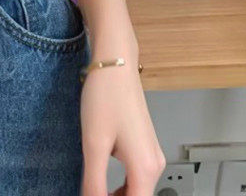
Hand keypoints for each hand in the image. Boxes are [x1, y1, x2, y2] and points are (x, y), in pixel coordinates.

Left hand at [80, 63, 165, 195]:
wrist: (115, 63)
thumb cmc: (106, 96)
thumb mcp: (94, 143)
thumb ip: (94, 181)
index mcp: (145, 168)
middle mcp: (154, 162)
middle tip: (91, 194)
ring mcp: (151, 151)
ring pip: (137, 188)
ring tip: (94, 191)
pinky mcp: (143, 142)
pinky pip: (136, 173)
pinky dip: (121, 183)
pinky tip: (102, 177)